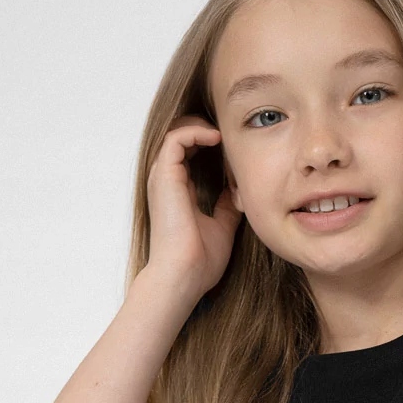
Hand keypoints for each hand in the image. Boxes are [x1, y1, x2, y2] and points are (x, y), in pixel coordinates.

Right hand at [144, 115, 242, 298]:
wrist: (185, 275)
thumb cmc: (199, 261)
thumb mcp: (222, 227)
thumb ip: (227, 206)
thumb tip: (238, 192)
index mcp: (178, 190)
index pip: (190, 152)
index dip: (211, 143)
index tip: (236, 147)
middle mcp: (167, 180)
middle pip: (182, 136)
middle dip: (207, 129)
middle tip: (233, 133)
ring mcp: (164, 176)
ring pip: (177, 131)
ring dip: (203, 127)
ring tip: (225, 133)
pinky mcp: (165, 174)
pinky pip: (177, 136)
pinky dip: (196, 131)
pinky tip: (217, 138)